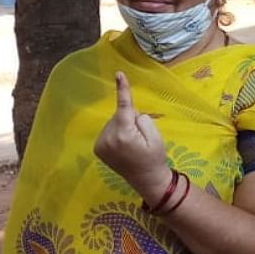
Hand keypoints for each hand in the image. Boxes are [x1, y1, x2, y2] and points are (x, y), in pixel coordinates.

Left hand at [93, 72, 170, 203]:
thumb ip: (142, 119)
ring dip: (123, 127)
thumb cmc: (155, 158)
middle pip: (120, 114)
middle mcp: (109, 138)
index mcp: (124, 134)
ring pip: (114, 121)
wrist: (146, 180)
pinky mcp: (98, 148)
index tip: (119, 74)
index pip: (124, 106)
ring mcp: (101, 144)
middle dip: (130, 119)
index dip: (122, 89)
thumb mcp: (156, 136)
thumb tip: (129, 113)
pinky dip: (117, 133)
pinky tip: (124, 147)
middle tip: (141, 138)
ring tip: (133, 144)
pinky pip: (109, 130)